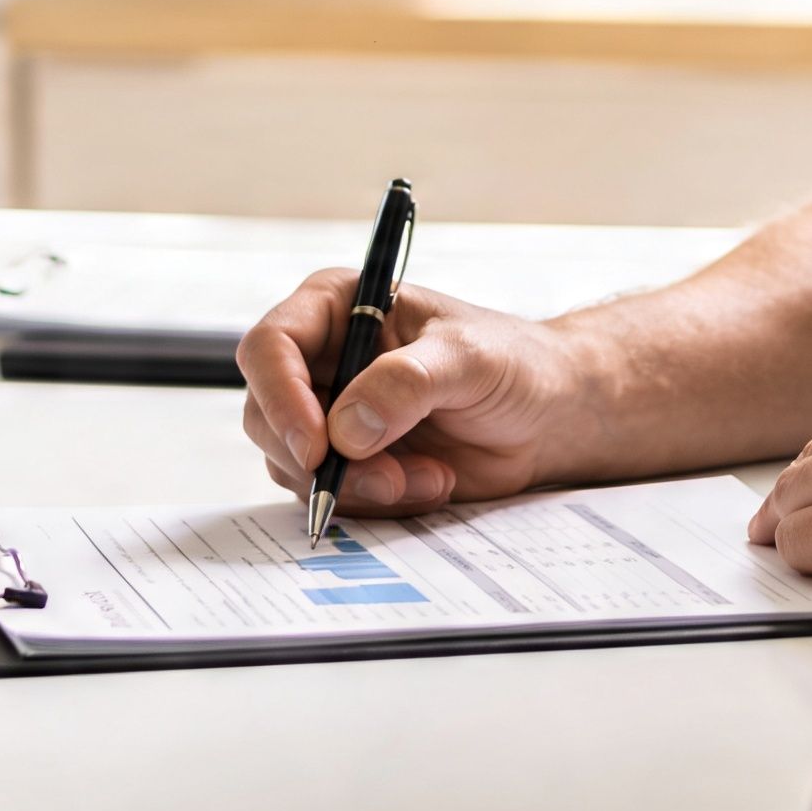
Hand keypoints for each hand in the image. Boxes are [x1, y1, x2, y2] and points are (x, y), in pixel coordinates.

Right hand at [236, 272, 590, 514]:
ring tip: (425, 476)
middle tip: (385, 478)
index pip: (270, 347)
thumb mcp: (469, 358)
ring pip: (293, 465)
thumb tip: (346, 429)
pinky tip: (429, 482)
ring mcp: (331, 416)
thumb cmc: (512, 363)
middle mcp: (322, 361)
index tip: (316, 447)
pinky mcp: (349, 463)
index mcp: (338, 308)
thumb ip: (407, 383)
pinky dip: (377, 503)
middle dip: (319, 459)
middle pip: (265, 415)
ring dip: (357, 486)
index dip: (280, 398)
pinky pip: (331, 496)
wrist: (546, 415)